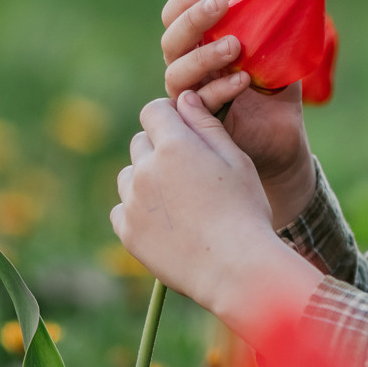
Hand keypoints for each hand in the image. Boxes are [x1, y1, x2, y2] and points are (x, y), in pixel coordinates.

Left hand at [110, 91, 316, 329]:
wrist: (236, 268)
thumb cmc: (245, 211)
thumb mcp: (236, 161)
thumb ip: (207, 126)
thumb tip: (185, 98)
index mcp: (175, 145)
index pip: (154, 111)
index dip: (169, 117)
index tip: (184, 132)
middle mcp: (146, 169)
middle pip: (140, 142)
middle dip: (160, 149)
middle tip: (189, 173)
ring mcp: (133, 202)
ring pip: (129, 176)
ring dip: (146, 179)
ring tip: (179, 201)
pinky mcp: (127, 232)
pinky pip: (122, 209)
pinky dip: (138, 211)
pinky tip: (167, 223)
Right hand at [160, 0, 315, 227]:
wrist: (284, 137)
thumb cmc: (272, 81)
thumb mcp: (269, 29)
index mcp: (198, 44)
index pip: (174, 15)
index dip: (186, 0)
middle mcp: (187, 70)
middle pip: (170, 40)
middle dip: (192, 19)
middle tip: (220, 2)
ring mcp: (191, 100)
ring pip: (176, 75)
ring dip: (204, 55)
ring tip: (237, 45)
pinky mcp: (203, 127)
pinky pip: (198, 107)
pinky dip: (219, 91)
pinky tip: (243, 80)